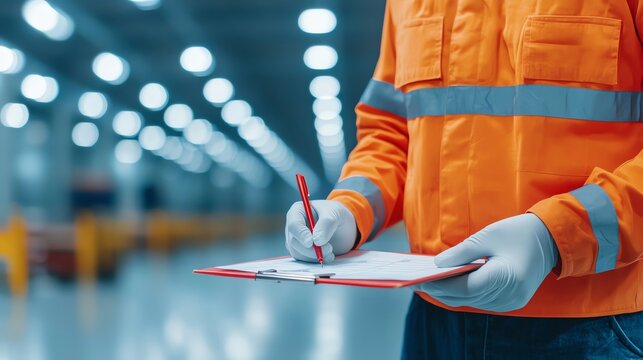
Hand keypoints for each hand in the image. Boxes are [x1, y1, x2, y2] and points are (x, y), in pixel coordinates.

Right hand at [285, 200, 356, 262]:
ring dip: (315, 256)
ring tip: (330, 251)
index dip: (301, 235)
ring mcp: (296, 240)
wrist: (342, 226)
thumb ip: (327, 224)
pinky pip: (304, 259)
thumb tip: (316, 240)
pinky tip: (328, 255)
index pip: (294, 225)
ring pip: (298, 252)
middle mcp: (294, 226)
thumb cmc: (336, 214)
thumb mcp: (335, 213)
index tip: (311, 242)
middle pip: (294, 241)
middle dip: (311, 249)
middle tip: (328, 249)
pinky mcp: (301, 251)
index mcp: (298, 211)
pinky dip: (316, 260)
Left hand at [415, 214, 558, 311]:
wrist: (551, 239)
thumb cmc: (519, 232)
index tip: (419, 279)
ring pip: (471, 301)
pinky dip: (463, 293)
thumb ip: (461, 252)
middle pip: (466, 297)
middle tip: (415, 282)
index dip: (440, 284)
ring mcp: (511, 302)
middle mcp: (509, 295)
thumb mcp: (488, 235)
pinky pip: (481, 300)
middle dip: (439, 290)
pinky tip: (447, 284)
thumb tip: (437, 264)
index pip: (464, 287)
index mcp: (506, 277)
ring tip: (426, 283)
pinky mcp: (511, 302)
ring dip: (449, 293)